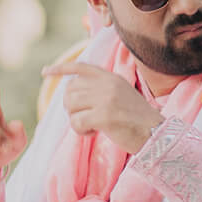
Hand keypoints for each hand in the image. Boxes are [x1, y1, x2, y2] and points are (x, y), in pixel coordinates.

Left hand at [42, 62, 162, 154]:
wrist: (156, 134)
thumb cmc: (137, 120)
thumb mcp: (122, 95)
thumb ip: (102, 90)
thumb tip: (73, 94)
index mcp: (112, 77)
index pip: (81, 67)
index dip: (61, 68)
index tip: (44, 71)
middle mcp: (108, 84)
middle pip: (70, 90)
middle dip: (71, 106)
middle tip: (84, 118)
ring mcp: (106, 98)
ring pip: (71, 105)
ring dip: (75, 119)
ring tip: (90, 126)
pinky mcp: (104, 115)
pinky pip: (76, 121)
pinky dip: (79, 130)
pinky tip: (92, 133)